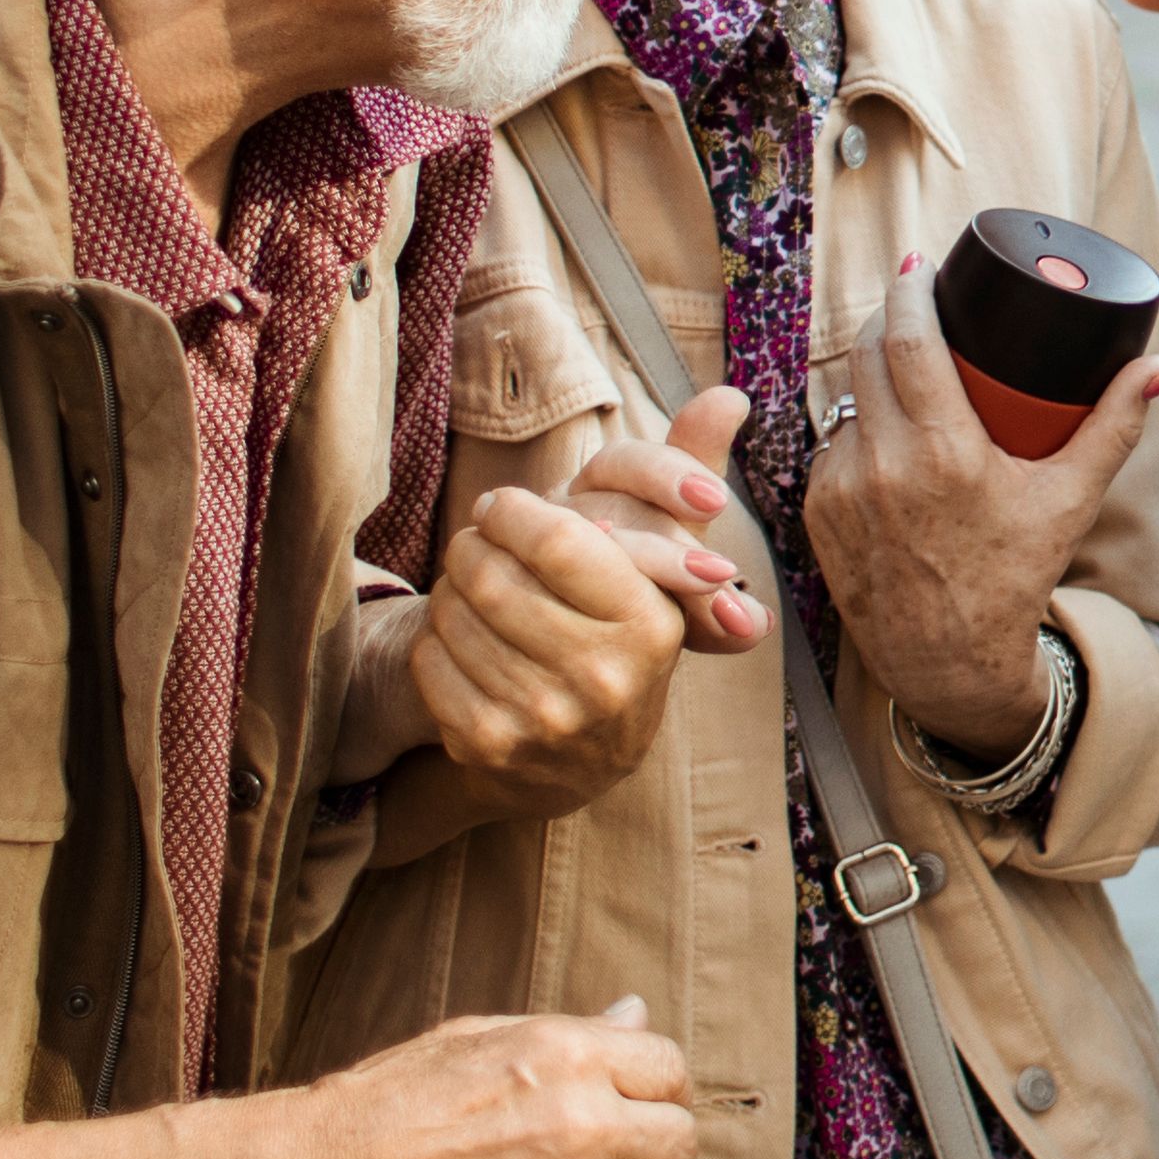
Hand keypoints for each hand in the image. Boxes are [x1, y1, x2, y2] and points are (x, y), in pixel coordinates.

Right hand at [255, 997, 699, 1158]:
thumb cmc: (394, 1098)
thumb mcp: (481, 1039)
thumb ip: (573, 1033)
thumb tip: (637, 1013)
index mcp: (567, 1054)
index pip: (670, 1070)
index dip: (655, 1090)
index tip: (631, 1106)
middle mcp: (581, 1121)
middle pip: (677, 1146)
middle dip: (650, 1152)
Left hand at [404, 388, 760, 818]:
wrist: (578, 762)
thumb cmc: (618, 631)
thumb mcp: (660, 555)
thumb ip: (688, 470)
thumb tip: (729, 395)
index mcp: (651, 626)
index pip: (561, 542)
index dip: (516, 513)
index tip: (504, 506)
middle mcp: (604, 680)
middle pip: (496, 577)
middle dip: (472, 547)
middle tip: (475, 540)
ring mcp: (545, 721)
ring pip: (454, 615)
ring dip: (449, 589)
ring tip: (468, 585)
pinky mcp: (488, 746)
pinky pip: (429, 660)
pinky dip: (433, 639)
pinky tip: (460, 639)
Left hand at [806, 318, 1158, 760]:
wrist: (947, 661)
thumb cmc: (1013, 578)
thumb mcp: (1069, 500)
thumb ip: (1114, 427)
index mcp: (944, 454)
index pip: (906, 341)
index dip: (908, 291)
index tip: (920, 265)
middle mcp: (883, 466)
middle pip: (866, 353)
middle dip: (888, 316)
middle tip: (916, 300)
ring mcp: (842, 489)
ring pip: (848, 396)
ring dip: (872, 373)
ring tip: (907, 367)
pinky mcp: (818, 512)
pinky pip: (834, 442)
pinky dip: (860, 427)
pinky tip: (888, 431)